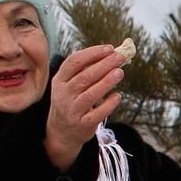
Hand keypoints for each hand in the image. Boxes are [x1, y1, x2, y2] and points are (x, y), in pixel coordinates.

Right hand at [44, 44, 124, 168]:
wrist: (60, 132)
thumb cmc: (71, 101)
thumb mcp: (69, 85)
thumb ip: (85, 71)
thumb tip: (112, 54)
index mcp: (60, 81)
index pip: (74, 62)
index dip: (92, 53)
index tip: (109, 48)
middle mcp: (63, 95)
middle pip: (84, 77)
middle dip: (104, 65)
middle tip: (120, 58)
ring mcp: (72, 111)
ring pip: (90, 95)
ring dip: (106, 82)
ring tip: (120, 72)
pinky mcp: (82, 125)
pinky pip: (97, 114)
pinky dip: (108, 104)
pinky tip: (118, 96)